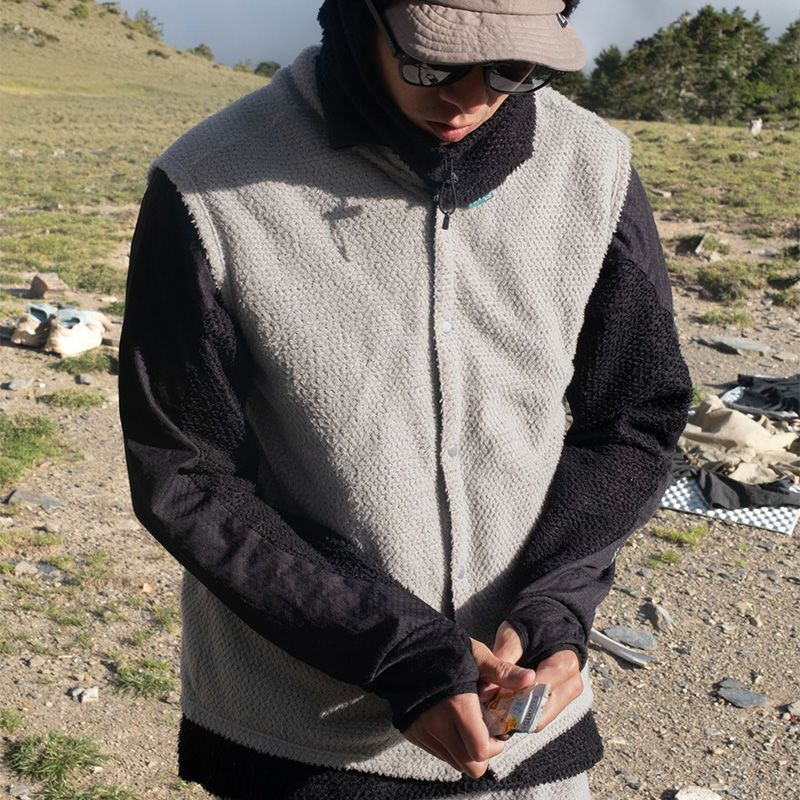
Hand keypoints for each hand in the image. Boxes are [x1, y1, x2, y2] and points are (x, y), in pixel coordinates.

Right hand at [402, 632, 534, 776]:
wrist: (402, 646)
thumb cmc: (444, 647)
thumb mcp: (477, 655)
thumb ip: (503, 673)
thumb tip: (530, 678)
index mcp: (457, 706)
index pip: (481, 751)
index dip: (495, 747)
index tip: (499, 732)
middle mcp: (438, 724)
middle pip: (469, 765)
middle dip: (482, 753)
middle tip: (486, 731)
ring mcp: (423, 731)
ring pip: (453, 760)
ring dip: (465, 750)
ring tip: (467, 723)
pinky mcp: (412, 732)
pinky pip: (438, 751)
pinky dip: (448, 743)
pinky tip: (449, 720)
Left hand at [481, 623, 582, 731]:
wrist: (546, 626)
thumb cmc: (529, 628)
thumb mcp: (512, 637)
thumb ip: (502, 660)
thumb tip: (488, 692)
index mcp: (565, 664)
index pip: (542, 692)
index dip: (516, 701)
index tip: (491, 704)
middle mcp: (571, 684)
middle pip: (542, 713)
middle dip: (513, 715)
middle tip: (488, 713)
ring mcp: (567, 696)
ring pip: (540, 721)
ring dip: (516, 718)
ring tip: (493, 710)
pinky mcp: (558, 704)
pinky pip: (538, 718)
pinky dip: (520, 716)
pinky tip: (502, 708)